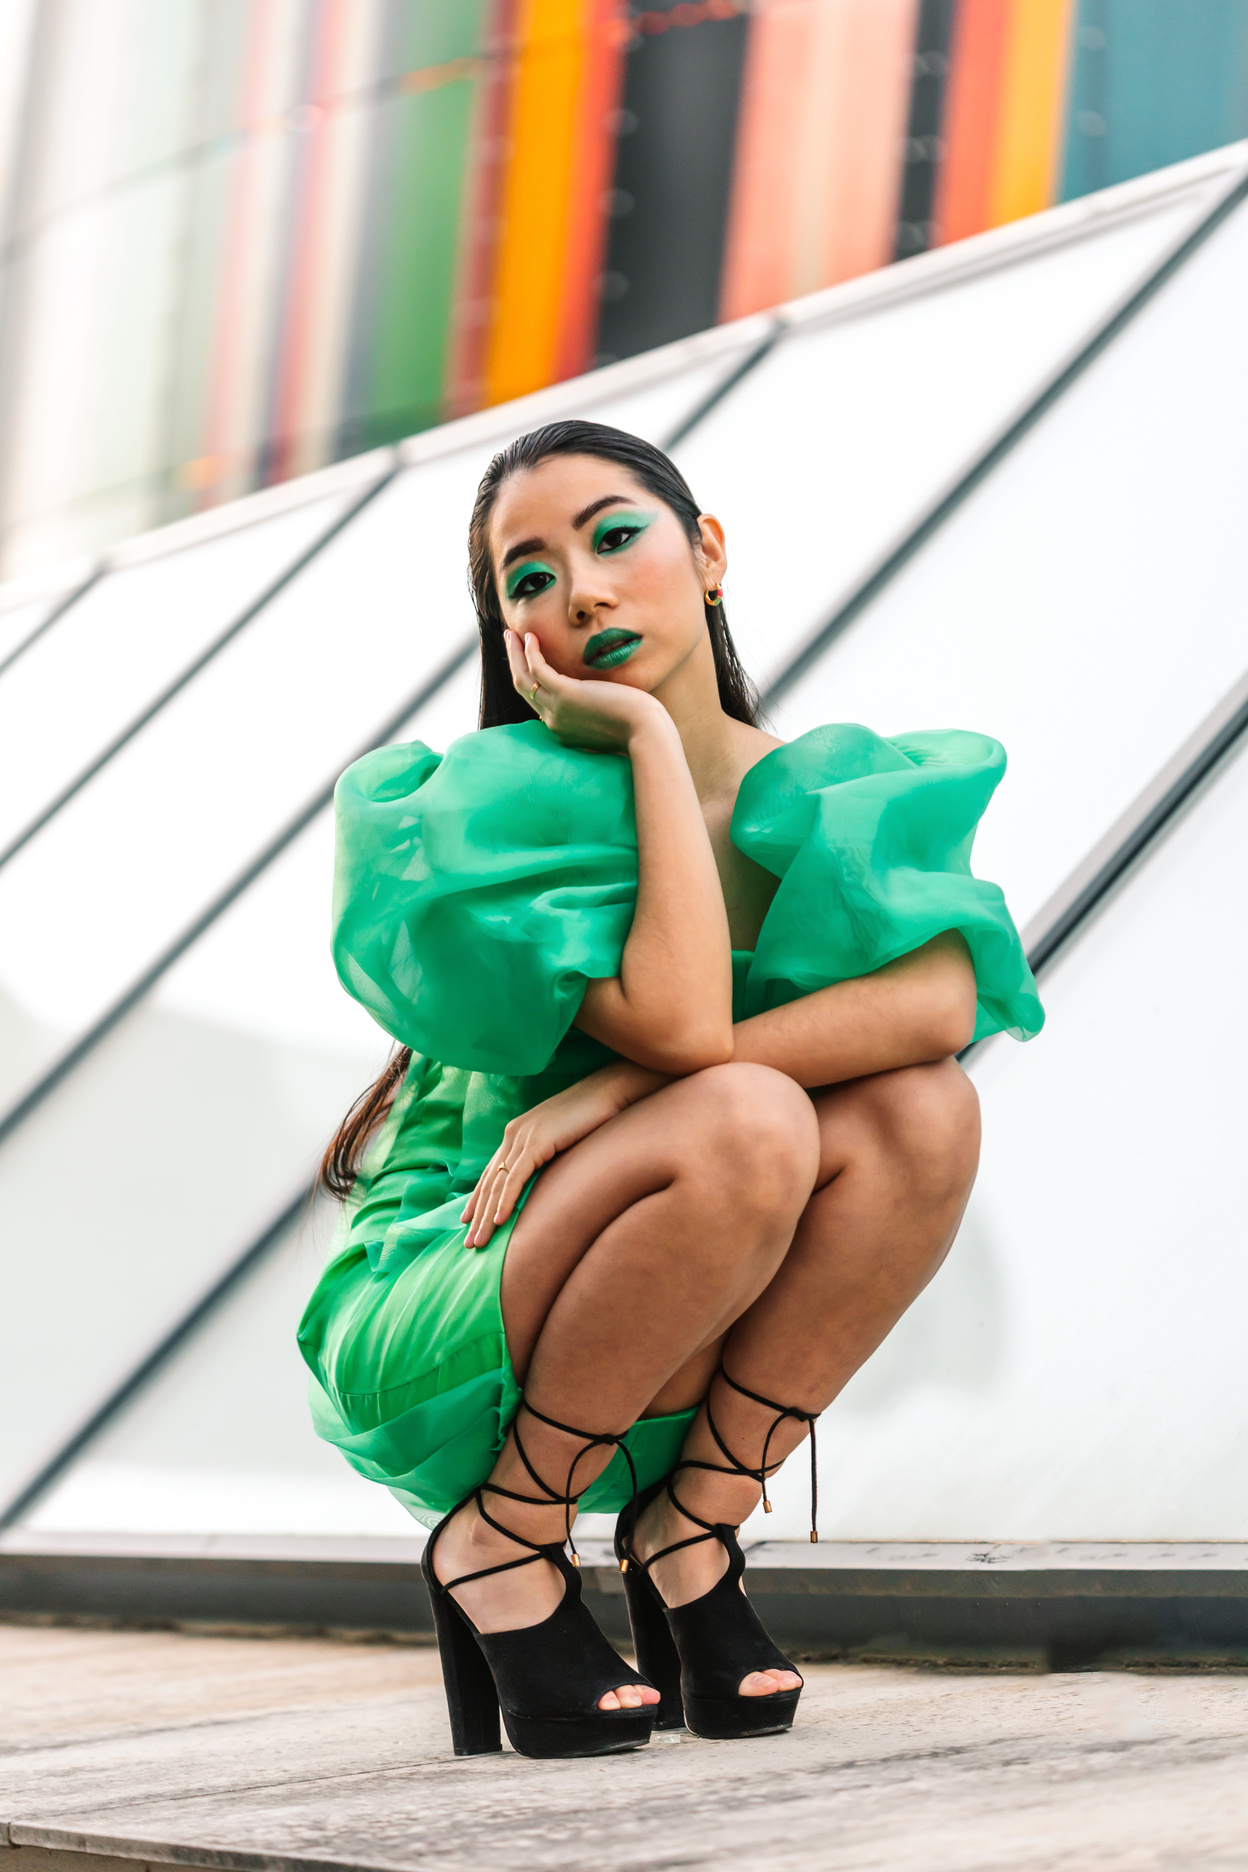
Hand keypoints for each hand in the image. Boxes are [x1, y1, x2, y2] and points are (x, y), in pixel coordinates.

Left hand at [461, 1063, 666, 1247]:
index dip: (478, 1198)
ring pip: (497, 1183)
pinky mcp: (536, 1141)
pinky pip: (515, 1178)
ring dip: (486, 1216)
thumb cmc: (594, 1117)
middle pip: (489, 1181)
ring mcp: (523, 1136)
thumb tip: (547, 1183)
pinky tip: (499, 1221)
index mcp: (518, 1132)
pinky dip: (505, 1201)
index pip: (491, 1172)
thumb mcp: (563, 1141)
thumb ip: (548, 1157)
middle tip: (469, 1244)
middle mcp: (514, 1133)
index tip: (467, 1221)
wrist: (611, 1091)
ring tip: (478, 1242)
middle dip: (477, 1215)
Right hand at [506, 629, 666, 753]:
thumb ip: (597, 714)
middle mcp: (554, 722)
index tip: (528, 659)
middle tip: (511, 641)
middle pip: (525, 690)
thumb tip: (602, 701)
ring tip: (511, 634)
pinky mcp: (566, 696)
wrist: (646, 734)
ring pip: (524, 680)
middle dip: (514, 663)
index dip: (530, 678)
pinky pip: (539, 670)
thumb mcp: (610, 721)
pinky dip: (531, 653)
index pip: (539, 702)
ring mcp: (557, 711)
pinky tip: (532, 637)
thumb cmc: (638, 727)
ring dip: (515, 654)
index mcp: (564, 730)